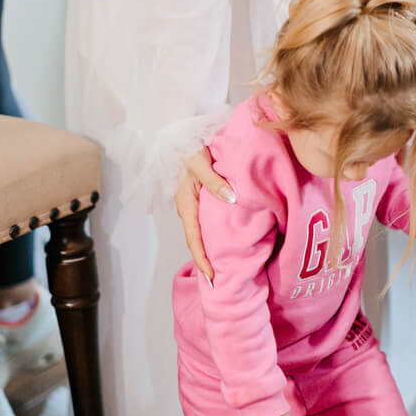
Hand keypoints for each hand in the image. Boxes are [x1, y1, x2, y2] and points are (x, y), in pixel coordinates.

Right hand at [175, 147, 235, 282]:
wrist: (187, 133)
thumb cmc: (193, 147)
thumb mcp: (202, 162)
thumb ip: (214, 180)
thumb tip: (230, 199)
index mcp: (186, 203)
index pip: (194, 238)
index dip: (202, 259)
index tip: (212, 278)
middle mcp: (189, 208)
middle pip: (197, 240)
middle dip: (207, 261)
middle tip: (219, 283)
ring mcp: (195, 205)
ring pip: (203, 232)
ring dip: (211, 250)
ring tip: (224, 269)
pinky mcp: (203, 199)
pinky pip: (208, 222)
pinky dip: (215, 235)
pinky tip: (226, 242)